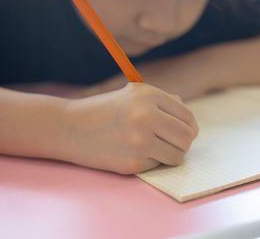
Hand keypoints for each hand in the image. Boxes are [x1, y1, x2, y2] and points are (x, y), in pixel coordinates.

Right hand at [61, 83, 198, 174]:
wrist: (69, 127)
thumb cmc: (105, 109)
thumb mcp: (134, 95)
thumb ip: (165, 103)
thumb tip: (189, 122)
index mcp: (148, 95)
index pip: (187, 116)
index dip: (190, 127)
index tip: (185, 132)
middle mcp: (146, 116)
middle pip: (187, 137)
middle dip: (184, 142)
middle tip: (174, 143)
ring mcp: (139, 141)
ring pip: (177, 156)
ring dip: (171, 154)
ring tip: (157, 148)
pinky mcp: (132, 162)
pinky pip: (157, 165)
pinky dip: (151, 161)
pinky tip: (135, 153)